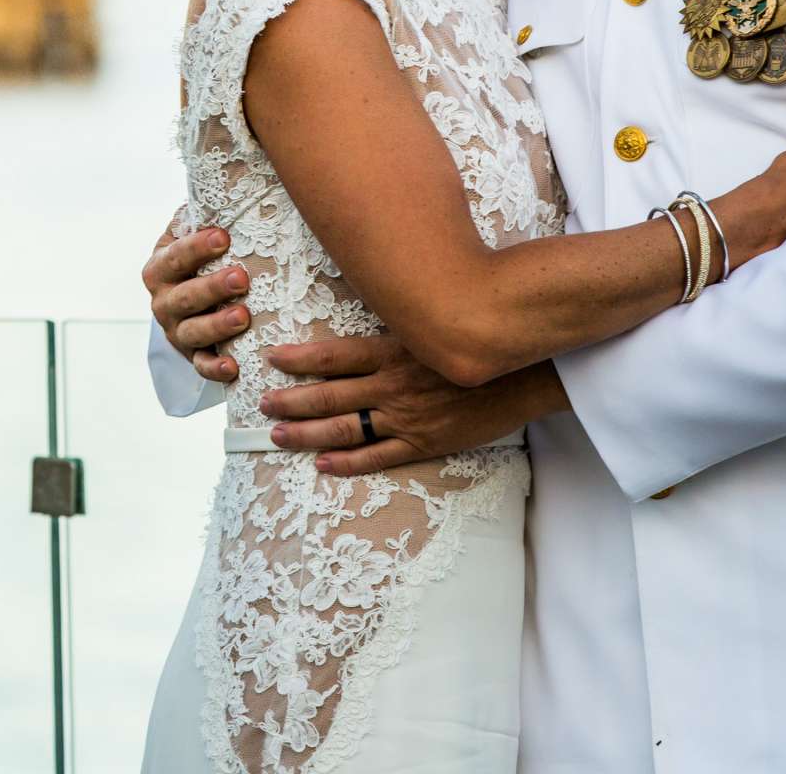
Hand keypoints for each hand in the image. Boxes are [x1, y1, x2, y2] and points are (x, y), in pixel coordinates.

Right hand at [142, 218, 246, 382]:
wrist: (195, 297)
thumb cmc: (205, 256)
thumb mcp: (198, 232)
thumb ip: (205, 213)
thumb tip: (230, 179)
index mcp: (161, 267)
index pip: (174, 256)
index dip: (196, 247)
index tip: (222, 236)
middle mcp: (163, 301)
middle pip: (183, 297)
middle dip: (211, 287)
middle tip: (240, 277)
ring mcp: (177, 331)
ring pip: (192, 332)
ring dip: (216, 325)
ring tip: (243, 315)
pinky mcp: (193, 356)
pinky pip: (201, 366)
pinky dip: (215, 369)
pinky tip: (233, 367)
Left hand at [255, 336, 562, 476]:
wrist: (523, 375)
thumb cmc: (477, 343)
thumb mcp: (429, 327)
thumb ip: (395, 329)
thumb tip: (363, 322)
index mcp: (393, 351)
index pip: (333, 355)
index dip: (299, 359)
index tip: (271, 359)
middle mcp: (392, 385)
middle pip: (329, 395)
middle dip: (290, 400)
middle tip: (261, 404)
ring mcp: (406, 417)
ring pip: (344, 429)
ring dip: (306, 433)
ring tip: (278, 434)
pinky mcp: (423, 442)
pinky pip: (376, 457)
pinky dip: (346, 462)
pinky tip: (322, 463)